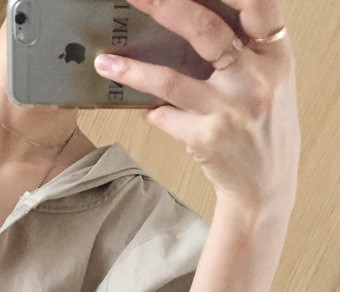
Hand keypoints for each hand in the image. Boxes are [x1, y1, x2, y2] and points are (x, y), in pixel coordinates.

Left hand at [94, 0, 299, 213]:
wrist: (264, 185)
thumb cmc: (262, 126)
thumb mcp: (268, 79)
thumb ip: (244, 48)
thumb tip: (186, 21)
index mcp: (275, 53)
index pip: (257, 2)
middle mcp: (255, 77)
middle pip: (205, 30)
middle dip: (164, 7)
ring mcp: (229, 109)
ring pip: (171, 79)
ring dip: (131, 69)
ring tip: (103, 61)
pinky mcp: (205, 138)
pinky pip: (162, 116)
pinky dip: (145, 109)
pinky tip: (131, 105)